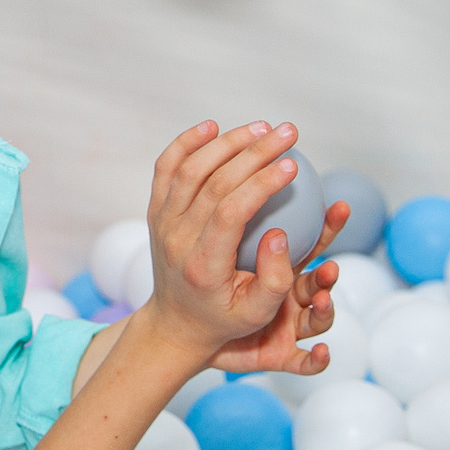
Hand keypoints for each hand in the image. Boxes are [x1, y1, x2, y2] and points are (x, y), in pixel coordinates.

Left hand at [138, 120, 345, 376]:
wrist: (175, 322)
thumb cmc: (226, 317)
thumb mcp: (258, 313)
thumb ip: (276, 279)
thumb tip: (280, 233)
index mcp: (203, 264)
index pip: (231, 211)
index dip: (261, 183)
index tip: (293, 164)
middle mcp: (176, 239)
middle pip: (214, 182)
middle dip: (255, 152)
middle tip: (289, 133)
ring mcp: (162, 222)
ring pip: (189, 168)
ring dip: (227, 141)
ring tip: (263, 128)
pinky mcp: (155, 210)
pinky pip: (166, 167)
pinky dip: (186, 142)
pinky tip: (214, 127)